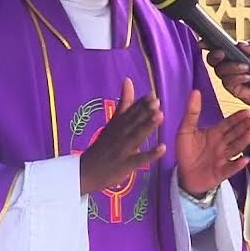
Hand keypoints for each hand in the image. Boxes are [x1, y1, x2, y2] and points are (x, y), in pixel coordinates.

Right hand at [79, 78, 166, 194]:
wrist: (86, 171)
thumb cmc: (103, 145)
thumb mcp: (113, 122)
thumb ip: (124, 103)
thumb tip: (128, 80)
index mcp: (117, 124)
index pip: (130, 112)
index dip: (141, 103)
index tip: (152, 94)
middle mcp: (120, 135)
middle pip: (133, 122)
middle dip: (145, 111)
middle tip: (156, 102)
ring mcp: (123, 149)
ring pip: (136, 136)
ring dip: (148, 127)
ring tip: (160, 117)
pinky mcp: (126, 164)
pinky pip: (140, 159)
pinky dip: (151, 154)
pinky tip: (162, 148)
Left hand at [176, 90, 249, 195]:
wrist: (184, 175)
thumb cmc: (186, 152)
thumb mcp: (185, 130)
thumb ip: (192, 112)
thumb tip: (195, 92)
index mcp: (215, 134)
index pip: (229, 123)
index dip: (237, 117)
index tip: (247, 111)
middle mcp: (222, 145)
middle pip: (236, 133)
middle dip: (247, 125)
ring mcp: (223, 158)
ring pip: (236, 148)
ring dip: (245, 140)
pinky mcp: (221, 172)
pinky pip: (231, 168)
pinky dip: (238, 164)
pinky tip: (245, 159)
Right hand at [202, 40, 249, 135]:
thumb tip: (241, 44)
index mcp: (236, 55)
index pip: (218, 48)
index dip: (208, 44)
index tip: (204, 42)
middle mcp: (230, 66)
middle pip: (212, 59)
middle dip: (215, 55)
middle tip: (223, 53)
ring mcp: (230, 78)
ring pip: (220, 70)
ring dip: (232, 67)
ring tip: (246, 67)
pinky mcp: (233, 89)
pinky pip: (228, 82)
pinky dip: (237, 77)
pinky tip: (247, 77)